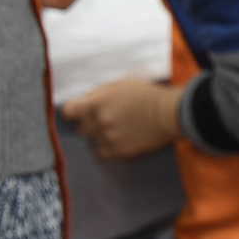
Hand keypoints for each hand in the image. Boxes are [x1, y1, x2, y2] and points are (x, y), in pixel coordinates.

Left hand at [62, 79, 184, 159]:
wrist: (169, 114)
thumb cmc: (146, 95)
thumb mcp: (119, 85)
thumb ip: (98, 94)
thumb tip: (84, 102)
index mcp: (96, 103)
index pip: (69, 111)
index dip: (74, 111)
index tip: (80, 112)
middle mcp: (98, 122)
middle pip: (80, 127)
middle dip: (89, 123)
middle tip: (104, 119)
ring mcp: (107, 139)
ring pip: (91, 140)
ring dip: (99, 135)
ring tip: (114, 130)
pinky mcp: (118, 152)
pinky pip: (102, 153)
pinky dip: (106, 147)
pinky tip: (118, 140)